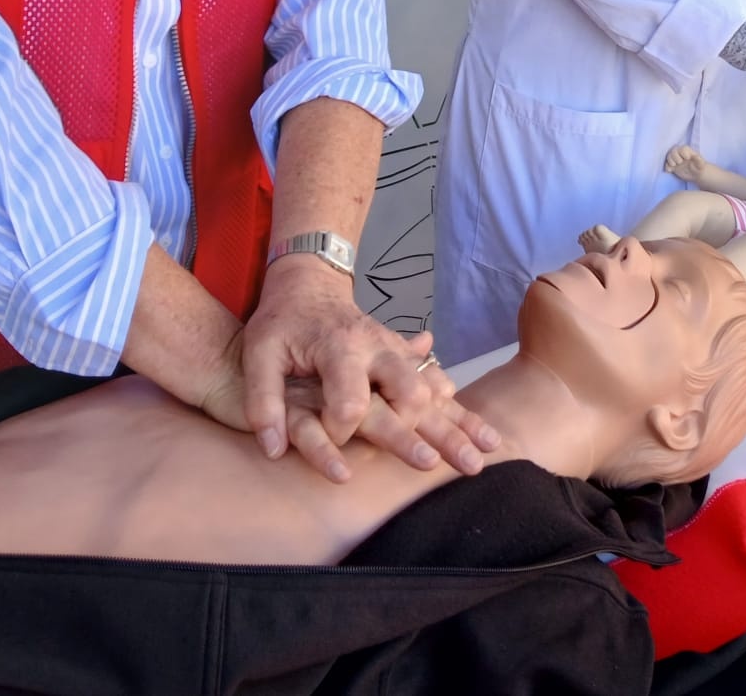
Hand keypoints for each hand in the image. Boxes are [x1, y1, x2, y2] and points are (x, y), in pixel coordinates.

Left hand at [240, 256, 499, 481]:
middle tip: (436, 464)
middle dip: (422, 430)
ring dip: (459, 420)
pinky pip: (437, 379)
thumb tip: (272, 450)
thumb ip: (263, 400)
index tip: (330, 442)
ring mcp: (396, 351)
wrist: (310, 281)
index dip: (338, 431)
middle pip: (409, 392)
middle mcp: (377, 348)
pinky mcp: (403, 355)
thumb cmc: (280, 321)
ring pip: (434, 387)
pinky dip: (458, 405)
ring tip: (486, 451)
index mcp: (341, 348)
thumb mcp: (259, 354)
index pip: (349, 401)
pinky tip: (481, 429)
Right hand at [663, 144, 707, 182]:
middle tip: (680, 163)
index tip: (687, 158)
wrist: (697, 174)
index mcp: (688, 152)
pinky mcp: (673, 166)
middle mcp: (681, 154)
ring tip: (674, 166)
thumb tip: (696, 156)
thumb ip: (699, 160)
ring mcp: (676, 160)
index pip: (683, 148)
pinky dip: (667, 167)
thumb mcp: (701, 164)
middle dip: (675, 156)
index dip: (683, 152)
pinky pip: (667, 164)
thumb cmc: (700, 167)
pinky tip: (670, 171)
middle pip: (674, 150)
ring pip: (669, 156)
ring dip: (670, 161)